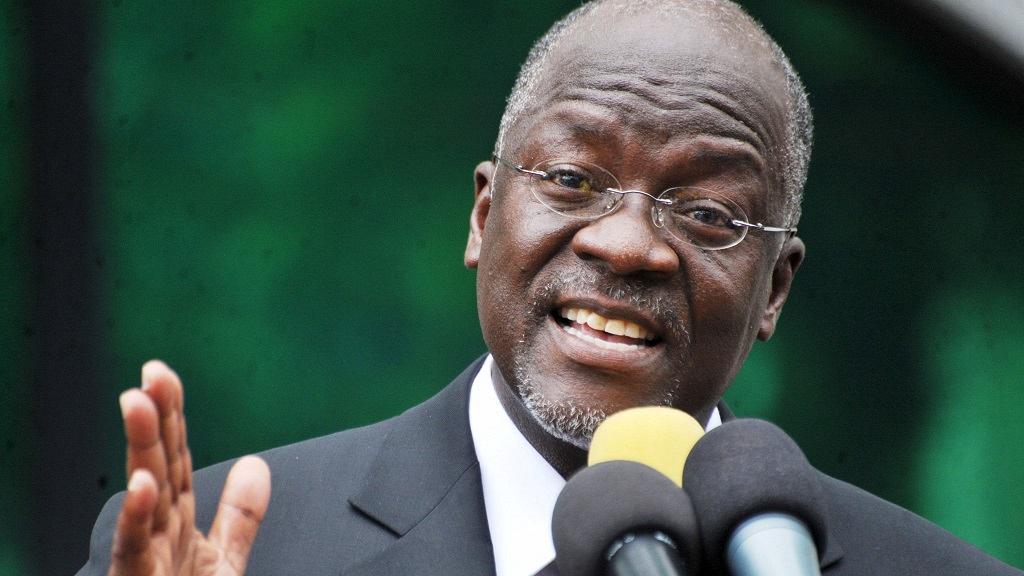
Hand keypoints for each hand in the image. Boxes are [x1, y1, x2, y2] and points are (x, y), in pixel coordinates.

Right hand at [109, 360, 271, 574]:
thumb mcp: (224, 563)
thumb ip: (239, 516)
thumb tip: (256, 463)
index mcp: (176, 526)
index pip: (175, 460)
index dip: (173, 415)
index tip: (163, 372)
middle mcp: (157, 538)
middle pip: (158, 468)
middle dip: (155, 420)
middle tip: (151, 373)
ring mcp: (144, 564)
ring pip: (144, 500)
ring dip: (141, 451)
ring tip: (138, 403)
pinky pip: (135, 553)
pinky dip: (138, 519)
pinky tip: (144, 484)